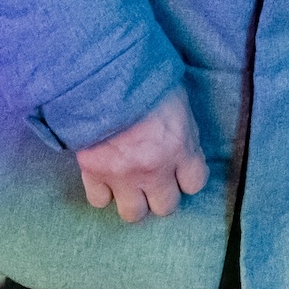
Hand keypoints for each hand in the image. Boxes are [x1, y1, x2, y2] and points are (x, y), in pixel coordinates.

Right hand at [73, 90, 209, 223]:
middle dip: (162, 194)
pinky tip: (105, 177)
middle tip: (155, 178)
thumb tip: (182, 146)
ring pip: (133, 213)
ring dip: (133, 200)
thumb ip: (181, 131)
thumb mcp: (177, 100)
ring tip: (130, 184)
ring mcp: (122, 175)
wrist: (101, 75)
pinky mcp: (93, 173)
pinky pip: (100, 201)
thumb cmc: (145, 78)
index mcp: (180, 148)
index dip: (188, 177)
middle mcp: (154, 169)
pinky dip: (103, 192)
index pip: (195, 183)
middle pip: (166, 206)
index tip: (180, 169)